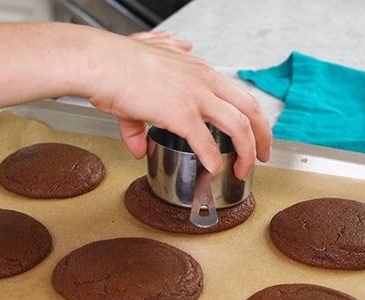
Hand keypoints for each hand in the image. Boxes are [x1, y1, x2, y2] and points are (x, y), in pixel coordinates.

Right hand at [84, 29, 271, 178]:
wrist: (101, 63)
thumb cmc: (115, 67)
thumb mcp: (136, 91)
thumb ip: (142, 121)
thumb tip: (141, 146)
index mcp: (197, 70)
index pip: (237, 93)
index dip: (249, 116)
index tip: (250, 133)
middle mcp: (204, 80)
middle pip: (250, 108)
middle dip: (263, 135)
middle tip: (263, 154)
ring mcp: (195, 97)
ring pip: (240, 126)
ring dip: (248, 151)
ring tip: (244, 169)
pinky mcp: (181, 114)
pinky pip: (207, 143)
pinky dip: (214, 160)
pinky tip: (213, 170)